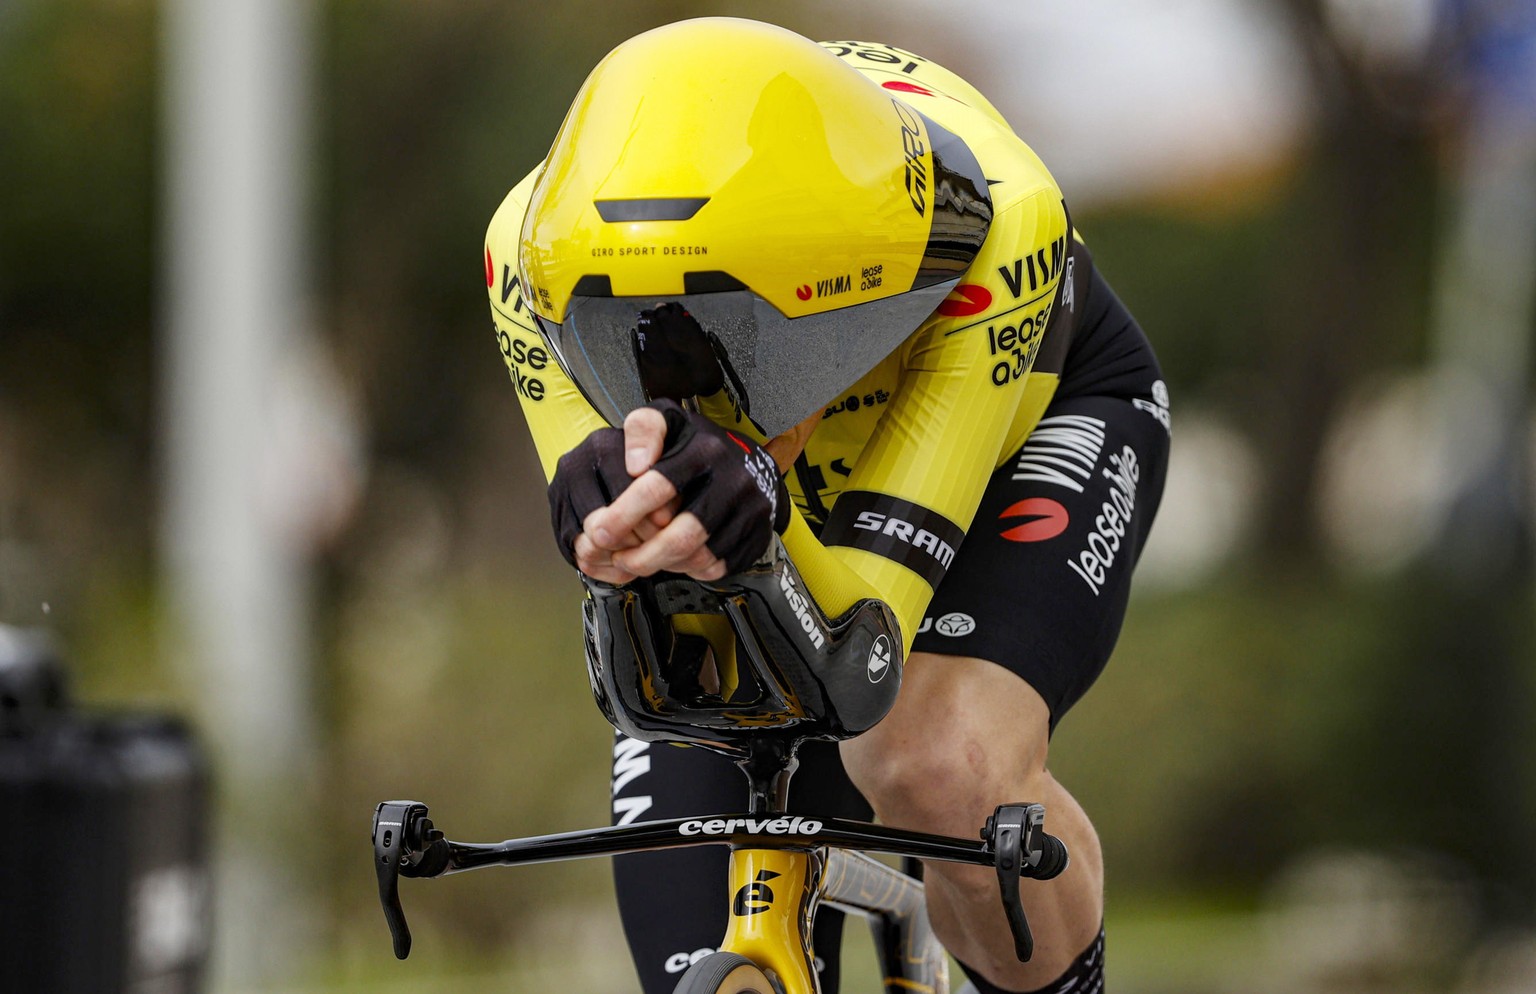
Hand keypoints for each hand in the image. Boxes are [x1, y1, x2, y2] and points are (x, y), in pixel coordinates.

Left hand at [557, 401, 787, 582]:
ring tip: (640, 560)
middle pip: (681, 537)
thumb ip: (643, 430)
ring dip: (662, 565)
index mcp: (705, 450)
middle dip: (642, 556)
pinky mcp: (757, 535)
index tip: (600, 532)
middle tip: (619, 558)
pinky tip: (673, 559)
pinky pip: (717, 566)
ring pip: (698, 557)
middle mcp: (733, 481)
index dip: (624, 514)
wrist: (751, 461)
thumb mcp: (668, 420)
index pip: (657, 487)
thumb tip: (635, 465)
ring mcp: (750, 511)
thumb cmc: (698, 445)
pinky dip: (689, 568)